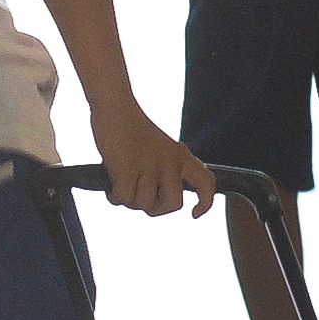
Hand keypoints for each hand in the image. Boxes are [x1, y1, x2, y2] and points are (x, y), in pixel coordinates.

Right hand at [92, 99, 217, 217]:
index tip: (194, 214)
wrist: (115, 105)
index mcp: (180, 156)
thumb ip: (166, 168)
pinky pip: (125, 197)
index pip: (206, 183)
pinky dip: (115, 196)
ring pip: (145, 204)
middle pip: (173, 204)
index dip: (205, 203)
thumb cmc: (130, 127)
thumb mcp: (159, 147)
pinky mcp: (128, 167)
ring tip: (122, 184)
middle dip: (155, 208)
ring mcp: (150, 165)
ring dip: (130, 200)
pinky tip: (112, 185)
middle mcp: (170, 162)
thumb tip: (158, 196)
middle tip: (140, 198)